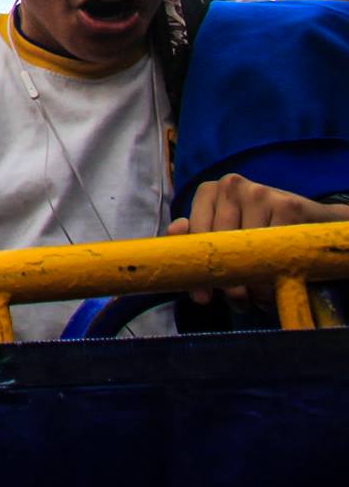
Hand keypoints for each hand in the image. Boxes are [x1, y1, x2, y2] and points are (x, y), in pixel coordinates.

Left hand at [168, 172, 348, 304]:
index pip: (196, 233)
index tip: (202, 297)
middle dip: (228, 281)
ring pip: (248, 251)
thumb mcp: (226, 235)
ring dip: (254, 284)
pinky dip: (276, 275)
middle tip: (237, 302)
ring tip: (259, 296)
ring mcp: (259, 192)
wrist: (312, 222)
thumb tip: (175, 233)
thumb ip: (196, 238)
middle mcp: (230, 185)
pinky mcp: (287, 204)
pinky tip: (279, 281)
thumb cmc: (260, 231)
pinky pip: (275, 251)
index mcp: (209, 191)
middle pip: (220, 243)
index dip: (199, 269)